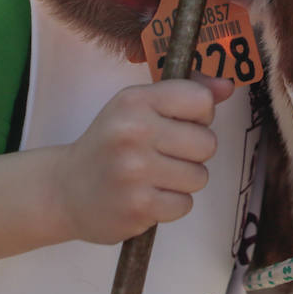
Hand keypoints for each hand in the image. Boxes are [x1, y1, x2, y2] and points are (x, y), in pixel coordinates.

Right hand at [50, 76, 234, 244]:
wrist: (65, 190)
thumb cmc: (110, 144)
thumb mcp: (137, 107)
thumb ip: (184, 94)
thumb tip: (227, 87)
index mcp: (135, 101)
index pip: (201, 100)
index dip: (199, 115)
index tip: (179, 123)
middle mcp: (134, 132)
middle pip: (207, 143)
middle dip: (193, 152)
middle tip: (165, 154)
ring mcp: (135, 171)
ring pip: (199, 177)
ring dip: (183, 180)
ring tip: (155, 176)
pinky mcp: (138, 207)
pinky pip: (184, 205)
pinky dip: (171, 204)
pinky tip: (148, 195)